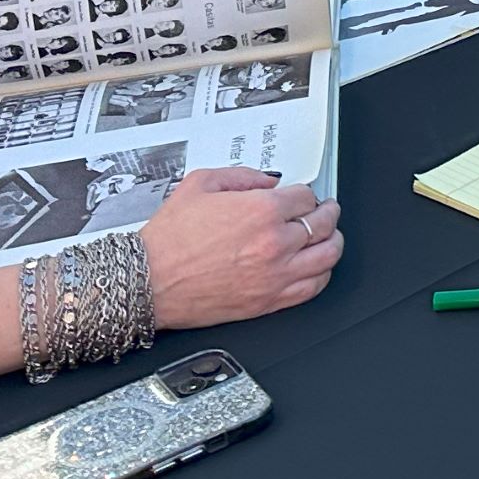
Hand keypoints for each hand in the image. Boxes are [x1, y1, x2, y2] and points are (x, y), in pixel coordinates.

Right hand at [140, 169, 341, 326]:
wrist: (147, 282)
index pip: (306, 196)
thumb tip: (269, 181)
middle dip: (327, 213)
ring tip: (328, 236)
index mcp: (262, 211)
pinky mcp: (267, 302)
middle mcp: (274, 244)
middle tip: (324, 210)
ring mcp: (274, 276)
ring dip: (332, 241)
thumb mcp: (201, 184)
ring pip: (327, 256)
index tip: (301, 197)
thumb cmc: (168, 240)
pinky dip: (321, 275)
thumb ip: (243, 176)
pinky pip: (312, 288)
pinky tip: (317, 267)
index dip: (304, 194)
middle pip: (323, 224)